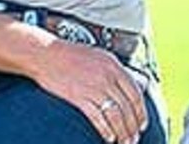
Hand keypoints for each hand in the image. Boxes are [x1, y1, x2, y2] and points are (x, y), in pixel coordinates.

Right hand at [30, 39, 147, 142]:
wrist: (46, 54)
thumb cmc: (71, 55)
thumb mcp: (100, 57)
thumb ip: (115, 71)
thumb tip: (128, 86)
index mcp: (114, 66)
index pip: (135, 93)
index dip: (141, 112)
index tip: (142, 124)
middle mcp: (107, 77)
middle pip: (127, 107)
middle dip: (133, 127)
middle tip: (134, 138)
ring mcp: (93, 87)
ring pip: (115, 115)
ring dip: (122, 132)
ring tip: (124, 141)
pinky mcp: (79, 97)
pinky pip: (98, 117)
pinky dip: (105, 130)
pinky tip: (109, 137)